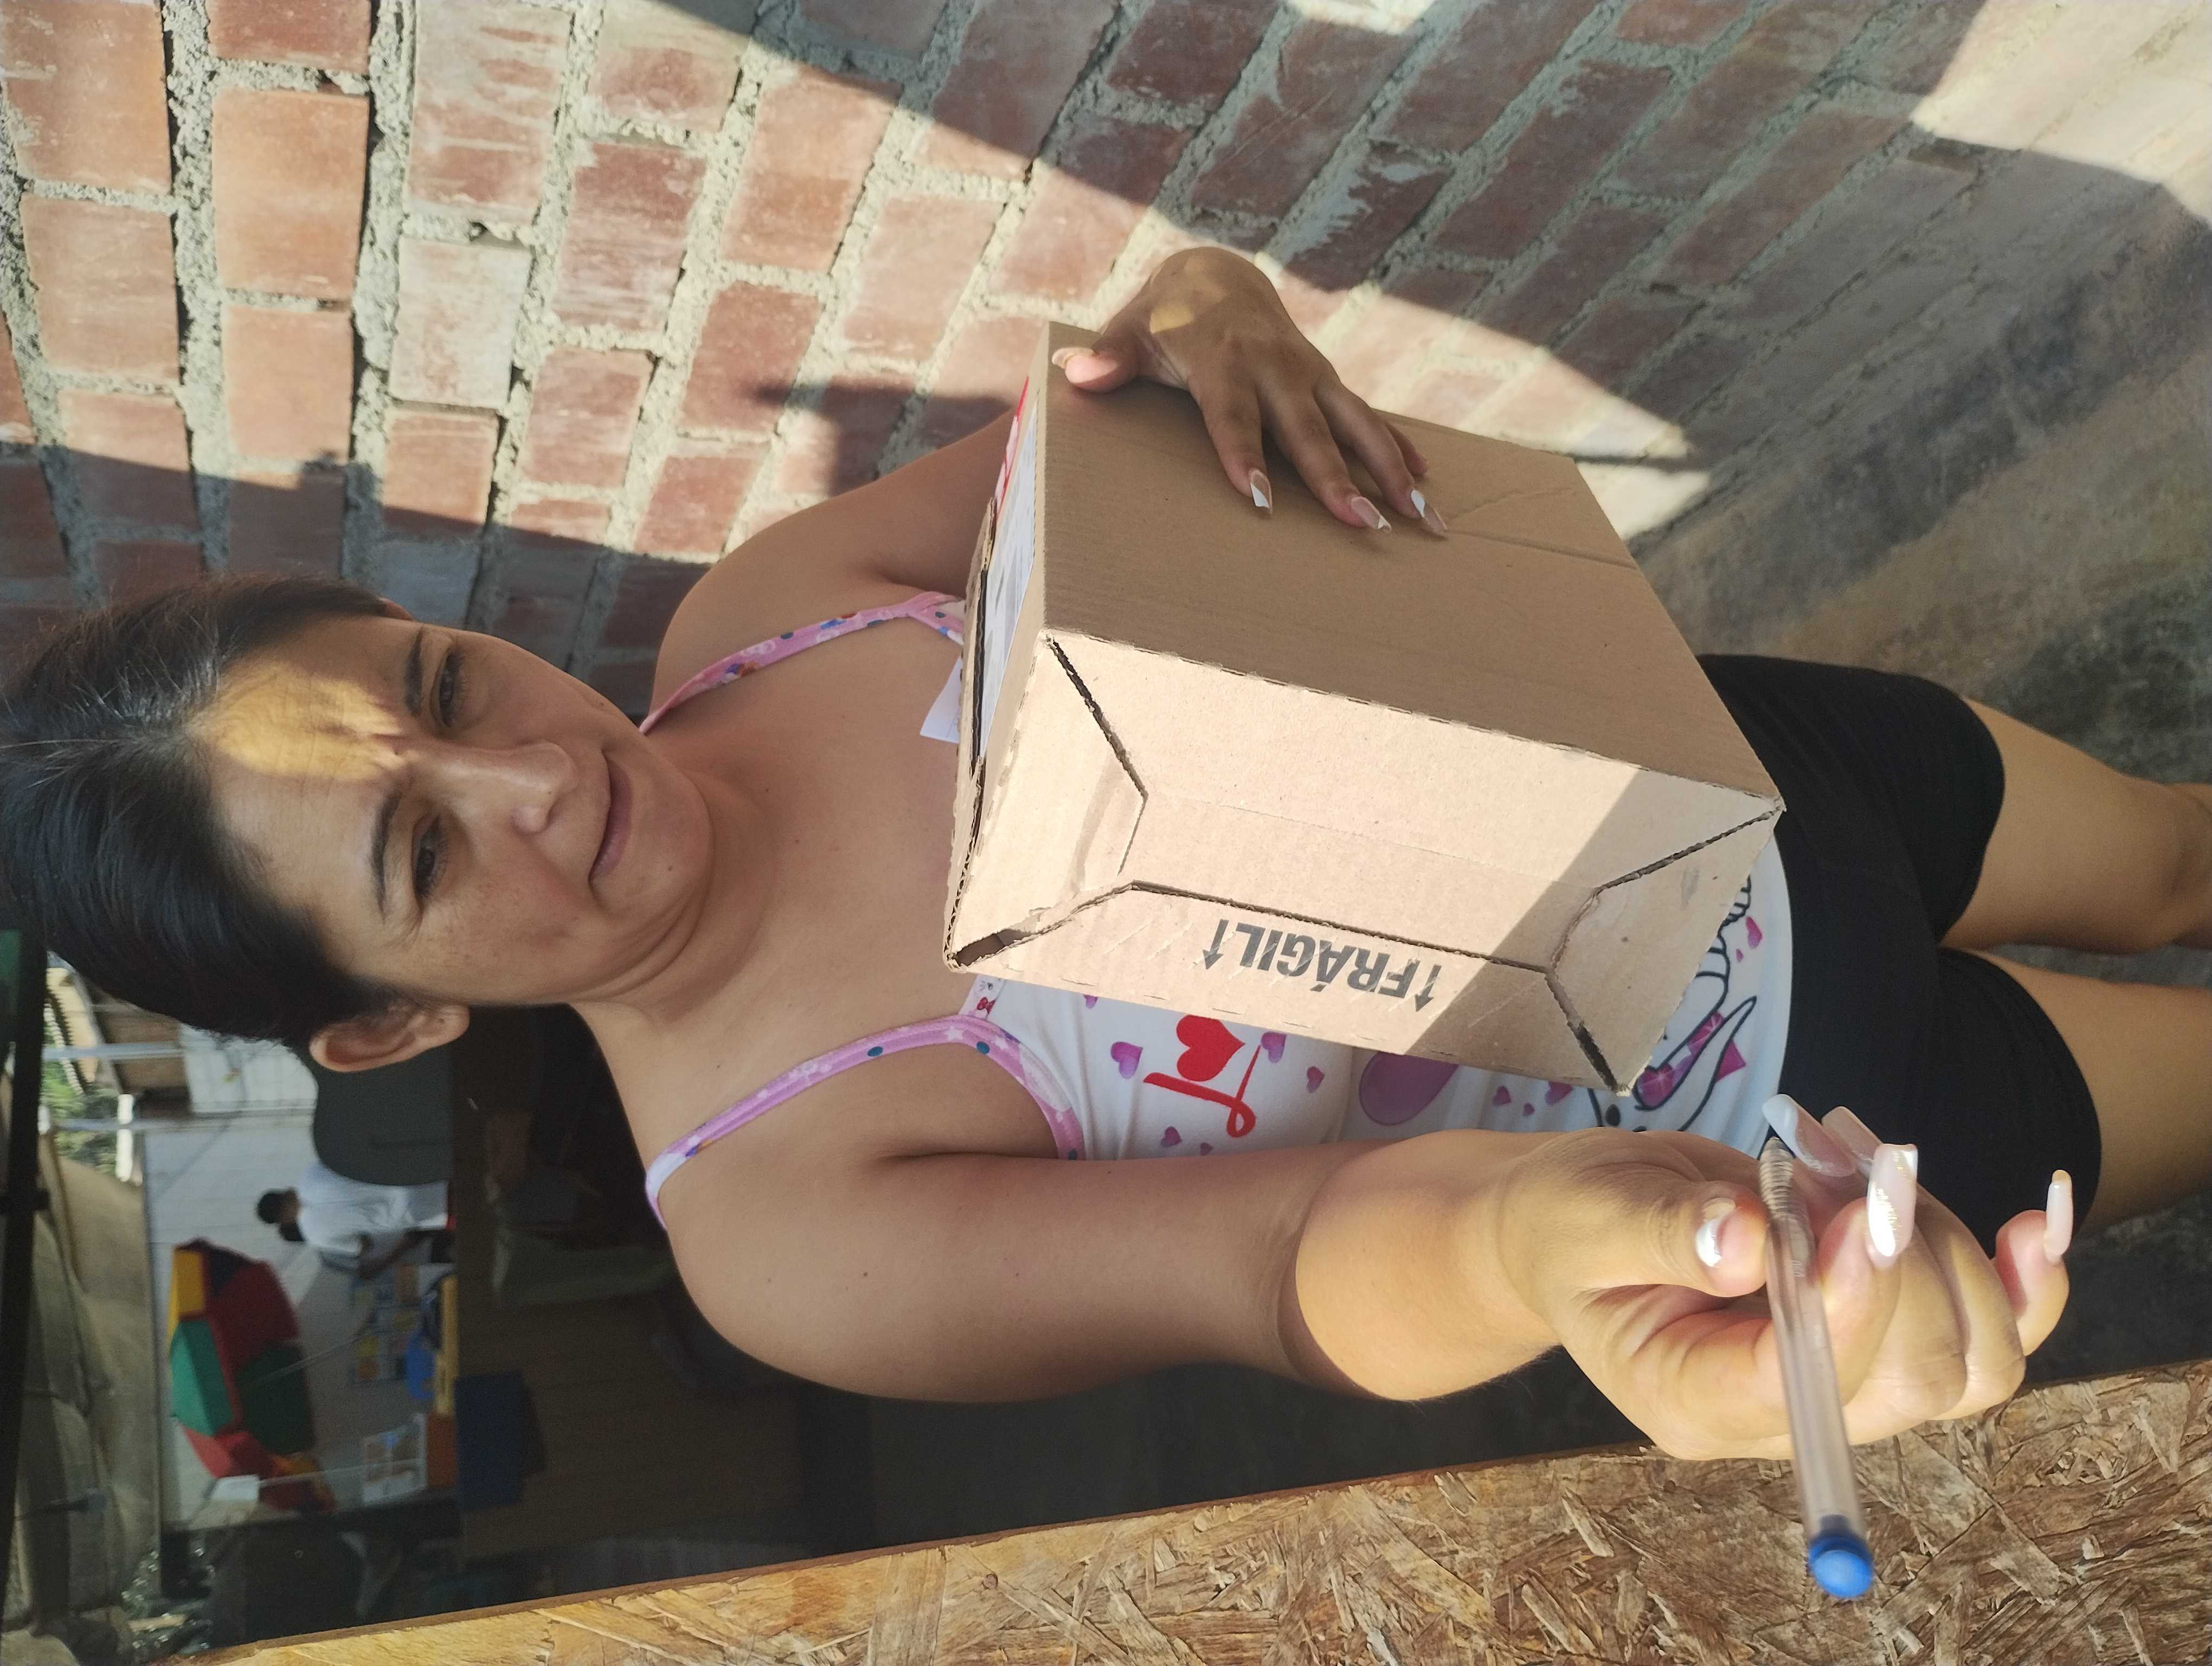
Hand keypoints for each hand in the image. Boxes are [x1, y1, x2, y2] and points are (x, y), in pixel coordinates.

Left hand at [1055, 248, 1445, 534]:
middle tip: (1362, 524)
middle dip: (1336, 478)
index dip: (1246, 455)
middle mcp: (1276, 365)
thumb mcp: (1132, 329)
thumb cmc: (1164, 317)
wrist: (1215, 275)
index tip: (1262, 500)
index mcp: (1224, 358)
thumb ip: (1109, 355)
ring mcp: (1309, 372)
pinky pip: (1369, 415)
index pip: (1234, 415)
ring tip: (1422, 514)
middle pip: (1308, 429)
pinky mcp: (1328, 379)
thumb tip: (1078, 372)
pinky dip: (1399, 445)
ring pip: (1356, 422)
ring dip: (1390, 468)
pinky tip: (1427, 480)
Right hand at [1494, 1114, 2071, 1460]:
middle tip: (1839, 1147)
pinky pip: (1997, 1338)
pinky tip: (2037, 1221)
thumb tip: (1747, 1238)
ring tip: (1851, 1153)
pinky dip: (2029, 1281)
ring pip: (1970, 1356)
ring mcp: (1845, 1384)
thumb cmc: (1568, 1222)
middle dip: (1906, 1252)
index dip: (1854, 1299)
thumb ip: (1660, 1232)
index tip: (1862, 1201)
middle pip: (1913, 1378)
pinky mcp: (1886, 1338)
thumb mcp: (1586, 1215)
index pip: (1807, 1384)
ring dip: (1940, 1240)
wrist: (1582, 1222)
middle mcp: (1782, 1417)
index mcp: (1693, 1401)